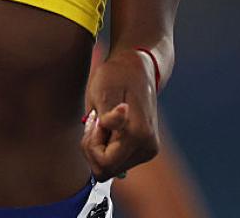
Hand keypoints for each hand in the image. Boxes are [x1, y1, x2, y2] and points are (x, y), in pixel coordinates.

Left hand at [81, 49, 159, 180]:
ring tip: (103, 120)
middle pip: (106, 170)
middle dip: (93, 147)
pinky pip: (116, 162)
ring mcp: (148, 150)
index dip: (91, 144)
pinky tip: (109, 126)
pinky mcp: (144, 150)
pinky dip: (106, 147)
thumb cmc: (116, 75)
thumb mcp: (104, 90)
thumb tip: (113, 121)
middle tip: (96, 120)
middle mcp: (147, 147)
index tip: (95, 120)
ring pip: (110, 168)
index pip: (104, 164)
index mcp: (139, 134)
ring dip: (99, 147)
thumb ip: (107, 113)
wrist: (137, 68)